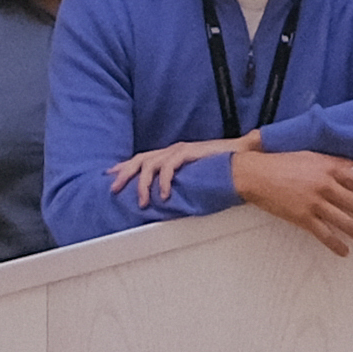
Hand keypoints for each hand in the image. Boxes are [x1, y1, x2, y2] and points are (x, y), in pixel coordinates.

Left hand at [106, 137, 242, 212]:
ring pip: (150, 165)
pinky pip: (169, 167)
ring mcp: (180, 150)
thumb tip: (169, 198)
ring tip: (144, 202)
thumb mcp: (194, 177)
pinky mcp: (189, 153)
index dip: (125, 166)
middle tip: (114, 189)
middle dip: (125, 174)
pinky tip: (163, 195)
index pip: (142, 158)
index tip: (110, 175)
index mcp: (172, 154)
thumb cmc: (220, 170)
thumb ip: (181, 182)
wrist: (242, 160)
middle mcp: (173, 150)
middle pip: (140, 160)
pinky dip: (163, 182)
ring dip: (144, 185)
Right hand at [224, 148, 352, 254]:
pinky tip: (344, 251)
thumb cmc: (281, 162)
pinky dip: (336, 244)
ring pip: (345, 221)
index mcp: (329, 168)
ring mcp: (314, 203)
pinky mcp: (302, 217)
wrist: (255, 173)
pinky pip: (324, 234)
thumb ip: (334, 162)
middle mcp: (325, 185)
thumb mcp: (311, 156)